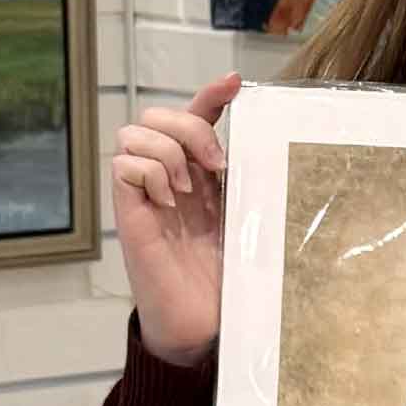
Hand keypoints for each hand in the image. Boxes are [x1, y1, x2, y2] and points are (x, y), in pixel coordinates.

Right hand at [111, 73, 239, 366]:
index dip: (211, 95)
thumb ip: (252, 186)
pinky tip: (168, 202)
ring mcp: (146, 193)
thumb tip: (282, 151)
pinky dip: (149, 174)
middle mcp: (171, 177)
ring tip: (190, 191)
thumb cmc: (228, 277)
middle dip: (190, 126)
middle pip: (158, 114)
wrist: (204, 323)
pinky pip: (123, 165)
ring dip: (169, 152)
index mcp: (203, 174)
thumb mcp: (250, 221)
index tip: (235, 83)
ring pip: (135, 132)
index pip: (198, 117)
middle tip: (216, 165)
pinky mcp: (129, 213)